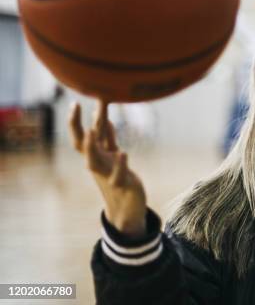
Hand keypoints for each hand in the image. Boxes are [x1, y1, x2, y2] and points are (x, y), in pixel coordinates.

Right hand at [69, 100, 146, 238]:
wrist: (126, 207)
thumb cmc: (118, 176)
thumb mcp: (112, 154)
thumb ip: (108, 136)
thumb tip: (102, 115)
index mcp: (96, 154)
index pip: (82, 134)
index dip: (77, 119)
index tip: (76, 100)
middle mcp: (97, 163)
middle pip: (81, 144)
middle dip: (76, 126)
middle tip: (75, 106)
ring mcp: (107, 174)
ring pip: (93, 162)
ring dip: (92, 147)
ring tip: (92, 131)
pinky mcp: (122, 184)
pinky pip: (118, 175)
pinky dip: (120, 165)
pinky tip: (123, 154)